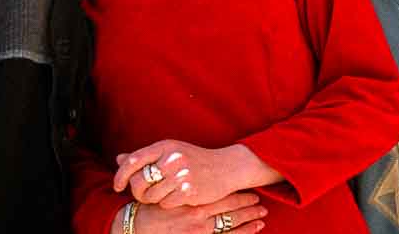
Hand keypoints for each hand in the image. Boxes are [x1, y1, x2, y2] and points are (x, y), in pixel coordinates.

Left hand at [113, 140, 278, 208]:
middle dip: (137, 192)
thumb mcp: (171, 152)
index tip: (118, 186)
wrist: (228, 167)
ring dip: (153, 200)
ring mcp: (181, 175)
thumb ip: (145, 156)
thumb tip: (118, 158)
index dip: (120, 175)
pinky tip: (177, 198)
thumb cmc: (196, 160)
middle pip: (138, 182)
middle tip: (143, 195)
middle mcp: (172, 159)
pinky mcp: (189, 191)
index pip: (132, 161)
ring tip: (163, 195)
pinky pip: (165, 204)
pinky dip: (168, 204)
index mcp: (165, 146)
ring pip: (151, 196)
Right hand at [117, 192, 266, 233]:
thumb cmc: (148, 212)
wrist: (135, 230)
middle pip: (231, 211)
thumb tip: (182, 171)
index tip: (252, 192)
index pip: (223, 197)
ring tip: (262, 217)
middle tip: (262, 205)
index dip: (240, 195)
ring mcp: (200, 232)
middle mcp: (200, 217)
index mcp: (193, 201)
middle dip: (248, 208)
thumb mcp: (163, 193)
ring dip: (249, 221)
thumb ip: (176, 183)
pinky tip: (254, 230)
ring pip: (232, 226)